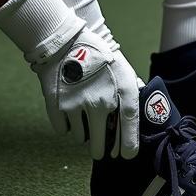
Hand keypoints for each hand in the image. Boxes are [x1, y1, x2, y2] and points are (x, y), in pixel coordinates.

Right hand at [31, 27, 140, 159]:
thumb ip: (130, 94)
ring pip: (80, 138)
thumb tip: (137, 115)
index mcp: (121, 92)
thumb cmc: (98, 56)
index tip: (125, 156)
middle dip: (100, 149)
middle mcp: (100, 102)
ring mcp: (78, 105)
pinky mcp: (57, 106)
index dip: (128, 146)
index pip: (129, 128)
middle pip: (100, 145)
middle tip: (100, 149)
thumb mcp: (123, 70)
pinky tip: (69, 112)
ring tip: (83, 118)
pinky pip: (63, 131)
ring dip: (83, 133)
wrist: (66, 40)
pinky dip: (66, 125)